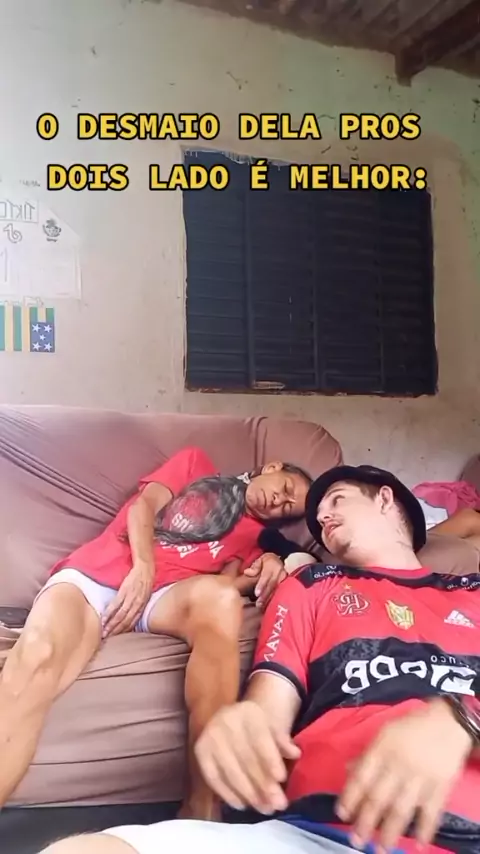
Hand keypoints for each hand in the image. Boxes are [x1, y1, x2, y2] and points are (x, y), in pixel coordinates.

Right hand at [102, 559, 154, 636]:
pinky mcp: (125, 591)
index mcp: (143, 607)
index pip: (133, 623)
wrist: (145, 568)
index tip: (116, 639)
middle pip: (126, 622)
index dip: (124, 632)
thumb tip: (131, 618)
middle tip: (107, 639)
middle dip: (116, 632)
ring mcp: (131, 598)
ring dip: (112, 625)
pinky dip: (109, 613)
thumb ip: (138, 607)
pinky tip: (104, 619)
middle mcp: (138, 604)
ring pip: (121, 615)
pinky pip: (116, 604)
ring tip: (104, 633)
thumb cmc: (145, 582)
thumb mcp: (145, 596)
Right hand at [195, 700, 300, 813]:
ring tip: (264, 808)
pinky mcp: (200, 752)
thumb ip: (283, 741)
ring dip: (249, 793)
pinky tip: (242, 805)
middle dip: (263, 784)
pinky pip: (214, 777)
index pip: (260, 738)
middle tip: (277, 803)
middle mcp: (226, 720)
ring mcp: (210, 737)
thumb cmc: (257, 728)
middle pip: (246, 758)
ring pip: (231, 770)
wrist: (232, 719)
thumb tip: (295, 753)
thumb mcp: (273, 728)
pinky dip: (228, 794)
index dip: (270, 759)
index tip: (281, 779)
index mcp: (248, 712)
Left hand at [243, 553, 286, 608]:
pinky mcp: (286, 585)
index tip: (256, 593)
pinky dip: (274, 600)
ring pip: (277, 590)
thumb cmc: (266, 562)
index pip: (266, 575)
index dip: (262, 585)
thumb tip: (247, 572)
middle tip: (258, 604)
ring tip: (262, 606)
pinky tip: (268, 606)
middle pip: (272, 585)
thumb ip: (255, 566)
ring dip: (269, 599)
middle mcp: (280, 572)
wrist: (278, 561)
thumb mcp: (260, 560)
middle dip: (265, 595)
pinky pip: (280, 593)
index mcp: (273, 564)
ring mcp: (284, 579)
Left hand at [336, 698, 472, 850]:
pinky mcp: (441, 787)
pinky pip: (431, 812)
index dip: (350, 797)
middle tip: (356, 840)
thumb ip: (367, 754)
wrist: (449, 722)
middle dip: (366, 821)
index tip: (341, 814)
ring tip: (381, 849)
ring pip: (402, 809)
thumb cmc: (412, 726)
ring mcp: (420, 778)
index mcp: (382, 749)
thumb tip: (348, 770)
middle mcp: (398, 765)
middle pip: (379, 798)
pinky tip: (417, 845)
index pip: (361, 777)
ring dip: (390, 832)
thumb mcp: (384, 733)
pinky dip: (425, 830)